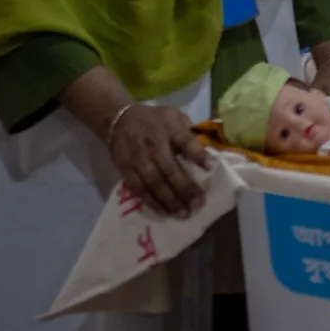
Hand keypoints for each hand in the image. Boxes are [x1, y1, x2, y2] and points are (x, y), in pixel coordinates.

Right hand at [104, 101, 208, 218]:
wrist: (119, 119)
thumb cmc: (154, 119)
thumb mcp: (174, 116)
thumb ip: (188, 132)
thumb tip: (205, 153)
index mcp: (168, 128)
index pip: (185, 141)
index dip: (198, 154)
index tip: (211, 167)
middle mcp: (153, 145)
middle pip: (170, 169)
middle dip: (185, 188)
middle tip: (198, 204)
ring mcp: (138, 159)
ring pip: (154, 184)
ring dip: (170, 201)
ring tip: (183, 213)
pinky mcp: (125, 169)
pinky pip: (139, 189)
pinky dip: (152, 202)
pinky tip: (164, 212)